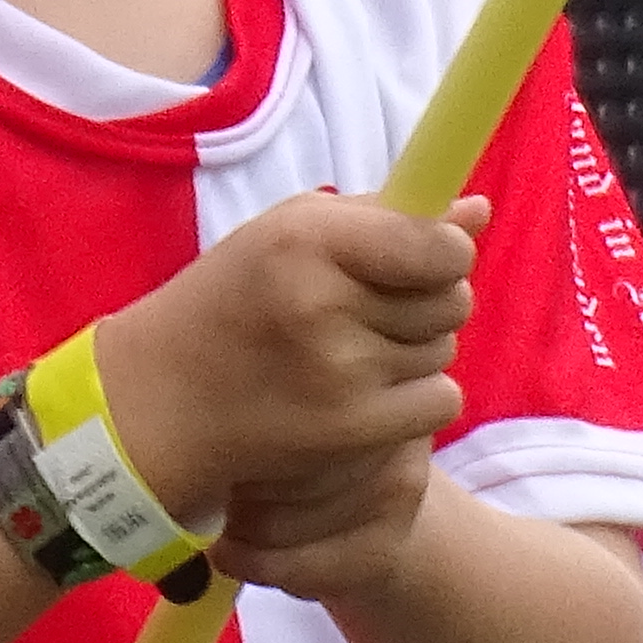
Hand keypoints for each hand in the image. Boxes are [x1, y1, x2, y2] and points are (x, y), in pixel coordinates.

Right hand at [87, 185, 484, 536]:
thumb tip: (478, 212)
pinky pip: (439, 402)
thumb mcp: (289, 234)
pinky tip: (363, 394)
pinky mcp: (351, 430)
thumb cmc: (234, 300)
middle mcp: (324, 304)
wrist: (164, 398)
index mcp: (307, 240)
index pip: (437, 247)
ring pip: (444, 350)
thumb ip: (384, 219)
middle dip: (429, 300)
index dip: (446, 252)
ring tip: (349, 352)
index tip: (428, 257)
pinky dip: (414, 400)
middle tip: (370, 309)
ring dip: (414, 350)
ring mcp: (340, 374)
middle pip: (451, 299)